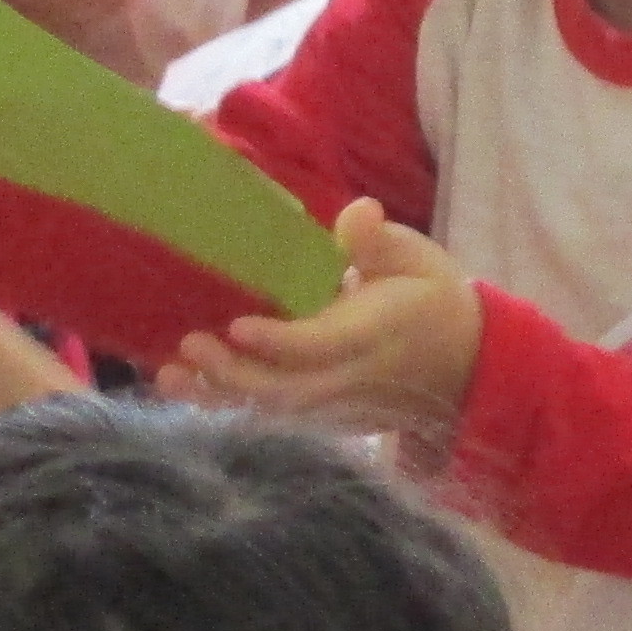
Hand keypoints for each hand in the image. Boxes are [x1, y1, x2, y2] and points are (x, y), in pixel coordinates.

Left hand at [166, 199, 482, 438]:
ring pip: (273, 412)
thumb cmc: (428, 298)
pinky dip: (225, 406)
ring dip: (219, 397)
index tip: (238, 324)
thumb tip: (358, 212)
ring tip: (170, 375)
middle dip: (236, 376)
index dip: (281, 341)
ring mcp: (336, 405)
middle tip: (190, 345)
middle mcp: (352, 378)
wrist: (462, 364)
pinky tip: (183, 388)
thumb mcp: (417, 258)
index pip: (324, 345)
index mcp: (376, 334)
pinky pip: (270, 418)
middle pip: (289, 390)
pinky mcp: (322, 417)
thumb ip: (381, 240)